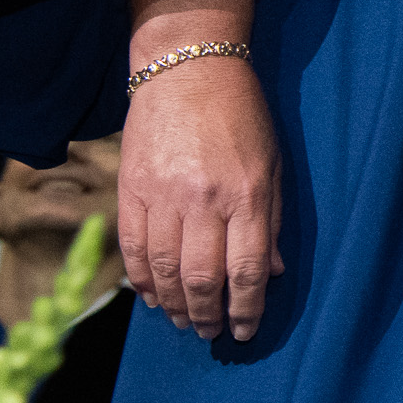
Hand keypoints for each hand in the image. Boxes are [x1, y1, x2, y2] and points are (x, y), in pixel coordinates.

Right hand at [122, 51, 284, 340]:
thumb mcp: (272, 165)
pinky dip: (141, 279)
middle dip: (207, 314)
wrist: (188, 71)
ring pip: (163, 269)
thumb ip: (271, 221)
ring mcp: (163, 196)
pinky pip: (133, 247)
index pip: (245, 270)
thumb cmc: (241, 116)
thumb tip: (270, 273)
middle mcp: (204, 201)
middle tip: (210, 331)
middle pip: (200, 277)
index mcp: (246, 195)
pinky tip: (152, 296)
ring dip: (174, 304)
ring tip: (184, 321)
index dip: (245, 308)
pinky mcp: (131, 189)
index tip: (244, 330)